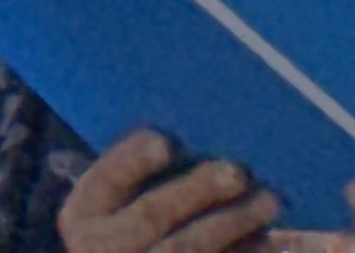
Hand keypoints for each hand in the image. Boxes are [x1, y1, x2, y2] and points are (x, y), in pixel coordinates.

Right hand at [58, 128, 279, 252]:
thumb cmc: (149, 211)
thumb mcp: (130, 193)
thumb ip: (152, 160)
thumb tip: (207, 114)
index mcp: (86, 214)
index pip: (105, 179)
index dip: (132, 160)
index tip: (165, 143)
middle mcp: (100, 249)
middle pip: (150, 216)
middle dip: (196, 191)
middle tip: (237, 172)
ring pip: (183, 249)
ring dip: (229, 223)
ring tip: (268, 201)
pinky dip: (243, 252)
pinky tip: (267, 238)